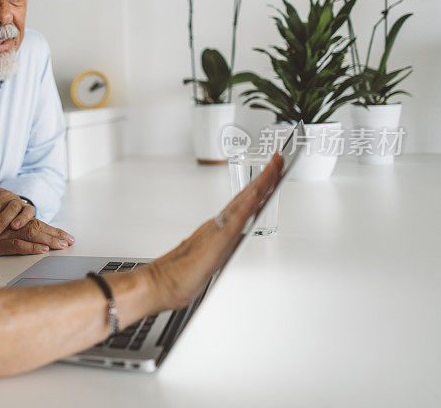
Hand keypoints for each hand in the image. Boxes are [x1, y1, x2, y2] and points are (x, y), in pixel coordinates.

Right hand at [0, 215, 73, 255]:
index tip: (66, 236)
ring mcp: (3, 234)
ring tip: (63, 245)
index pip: (35, 224)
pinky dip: (31, 247)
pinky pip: (17, 245)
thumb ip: (4, 232)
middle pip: (37, 227)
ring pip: (31, 234)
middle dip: (56, 235)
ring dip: (49, 240)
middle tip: (71, 240)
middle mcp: (9, 225)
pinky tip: (43, 250)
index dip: (51, 230)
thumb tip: (22, 240)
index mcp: (10, 222)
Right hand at [145, 153, 283, 311]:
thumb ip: (217, 246)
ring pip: (243, 202)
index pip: (244, 200)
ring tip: (274, 168)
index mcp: (218, 226)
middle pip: (246, 195)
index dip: (260, 184)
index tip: (273, 169)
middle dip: (265, 176)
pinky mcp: (217, 243)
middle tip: (278, 158)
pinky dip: (247, 206)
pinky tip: (257, 195)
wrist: (162, 282)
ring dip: (260, 184)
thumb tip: (227, 243)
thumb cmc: (180, 273)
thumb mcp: (207, 256)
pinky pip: (235, 221)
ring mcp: (217, 230)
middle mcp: (218, 223)